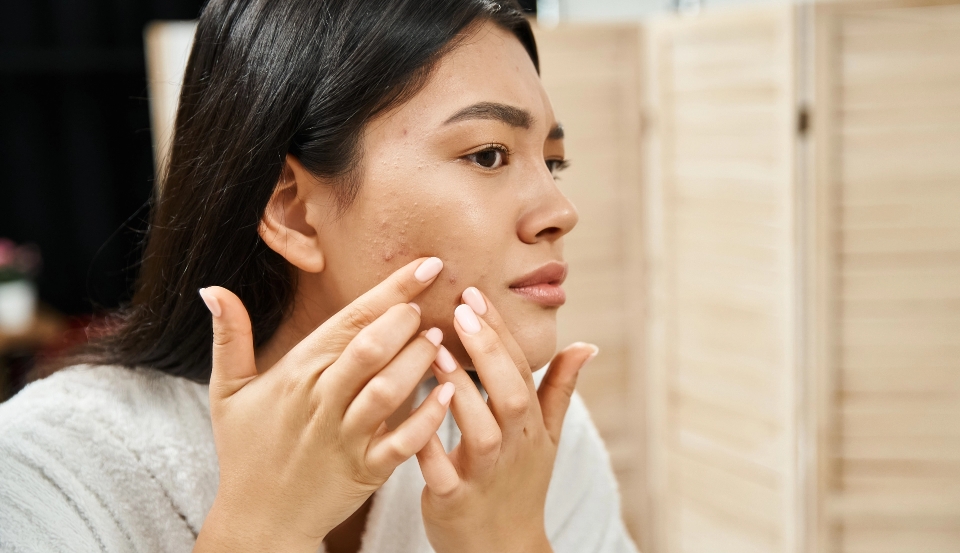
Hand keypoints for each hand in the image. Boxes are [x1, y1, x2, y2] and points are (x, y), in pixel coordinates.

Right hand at [193, 257, 455, 552]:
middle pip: (369, 348)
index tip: (427, 265)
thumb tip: (212, 288)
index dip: (391, 290)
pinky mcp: (365, 471)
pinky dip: (427, 418)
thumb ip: (229, 338)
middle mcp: (321, 401)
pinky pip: (401, 442)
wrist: (258, 519)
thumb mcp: (227, 392)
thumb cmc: (247, 450)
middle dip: (405, 321)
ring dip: (417, 361)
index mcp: (296, 373)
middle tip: (430, 305)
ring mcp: (344, 437)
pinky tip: (446, 394)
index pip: (349, 320)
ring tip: (438, 340)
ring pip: (387, 391)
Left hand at [415, 287, 596, 552]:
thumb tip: (586, 345)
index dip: (500, 332)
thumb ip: (560, 389)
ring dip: (459, 391)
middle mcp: (514, 446)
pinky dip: (429, 446)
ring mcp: (485, 475)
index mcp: (531, 425)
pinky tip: (412, 416)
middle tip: (460, 309)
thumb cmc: (521, 484)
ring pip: (479, 430)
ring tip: (434, 351)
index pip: (520, 369)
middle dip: (487, 351)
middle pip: (510, 393)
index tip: (475, 294)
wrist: (503, 550)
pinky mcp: (453, 501)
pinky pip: (441, 473)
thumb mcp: (548, 438)